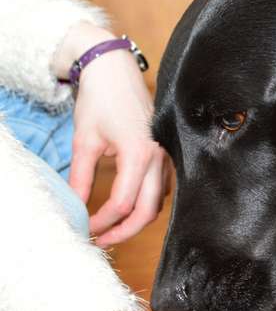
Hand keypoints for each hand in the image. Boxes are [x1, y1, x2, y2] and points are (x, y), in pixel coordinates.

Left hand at [53, 22, 170, 246]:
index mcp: (139, 153)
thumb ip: (80, 177)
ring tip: (113, 226)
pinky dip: (146, 202)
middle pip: (148, 211)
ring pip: (158, 202)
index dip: (103, 221)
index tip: (87, 227)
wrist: (116, 70)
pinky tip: (129, 205)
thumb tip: (74, 206)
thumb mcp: (84, 140)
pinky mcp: (167, 153)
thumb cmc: (101, 99)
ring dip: (137, 219)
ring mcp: (167, 155)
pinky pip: (162, 188)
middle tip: (103, 240)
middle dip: (125, 231)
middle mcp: (159, 157)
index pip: (123, 202)